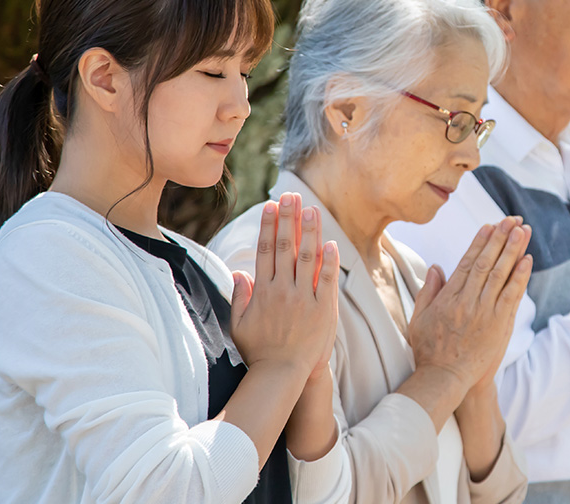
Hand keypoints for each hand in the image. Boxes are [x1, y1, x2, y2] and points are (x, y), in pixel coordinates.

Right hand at [230, 192, 339, 378]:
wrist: (281, 374)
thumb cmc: (259, 351)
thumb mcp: (239, 324)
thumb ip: (239, 297)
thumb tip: (239, 272)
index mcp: (262, 290)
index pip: (264, 250)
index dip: (268, 225)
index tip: (270, 206)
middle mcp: (282, 290)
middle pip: (284, 246)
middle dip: (288, 218)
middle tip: (290, 195)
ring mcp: (303, 298)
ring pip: (307, 257)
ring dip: (309, 231)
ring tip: (311, 209)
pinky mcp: (322, 309)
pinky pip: (326, 280)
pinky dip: (329, 261)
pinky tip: (331, 242)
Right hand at [407, 217, 532, 393]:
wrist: (446, 378)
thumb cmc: (430, 350)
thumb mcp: (419, 318)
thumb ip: (429, 291)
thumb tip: (437, 267)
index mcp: (449, 296)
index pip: (468, 262)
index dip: (480, 242)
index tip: (489, 225)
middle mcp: (468, 300)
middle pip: (487, 262)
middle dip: (500, 238)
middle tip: (511, 219)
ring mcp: (485, 311)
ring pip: (501, 274)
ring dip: (513, 250)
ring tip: (522, 230)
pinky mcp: (500, 324)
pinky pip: (512, 295)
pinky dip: (520, 276)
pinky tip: (527, 260)